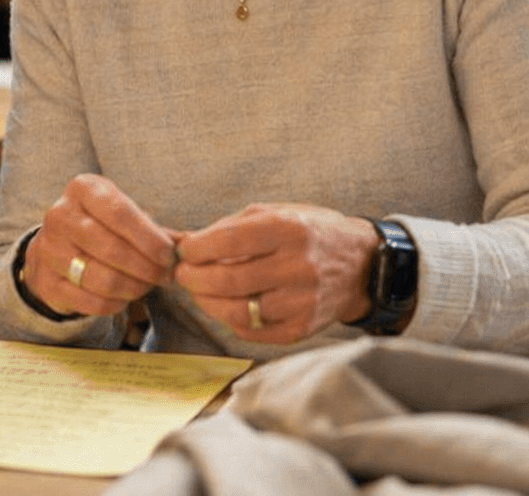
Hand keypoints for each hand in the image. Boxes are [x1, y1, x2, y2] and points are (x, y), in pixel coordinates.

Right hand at [23, 174, 176, 317]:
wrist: (55, 247)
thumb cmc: (101, 226)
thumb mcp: (123, 214)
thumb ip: (155, 230)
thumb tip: (189, 247)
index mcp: (82, 189)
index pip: (119, 212)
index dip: (149, 238)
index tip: (169, 256)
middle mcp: (60, 215)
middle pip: (111, 248)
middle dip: (146, 267)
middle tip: (165, 277)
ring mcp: (50, 249)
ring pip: (102, 278)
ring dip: (135, 288)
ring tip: (148, 286)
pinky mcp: (48, 281)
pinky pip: (91, 301)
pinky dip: (116, 304)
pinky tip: (125, 297)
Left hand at [173, 203, 379, 344]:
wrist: (362, 266)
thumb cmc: (308, 233)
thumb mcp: (274, 214)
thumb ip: (229, 227)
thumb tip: (185, 241)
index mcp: (287, 229)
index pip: (229, 240)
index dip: (197, 248)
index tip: (183, 250)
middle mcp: (297, 266)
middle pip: (230, 280)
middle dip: (195, 279)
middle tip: (182, 275)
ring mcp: (302, 301)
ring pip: (239, 310)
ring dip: (207, 303)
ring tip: (198, 292)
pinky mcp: (303, 328)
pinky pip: (255, 331)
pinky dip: (230, 320)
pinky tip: (224, 308)